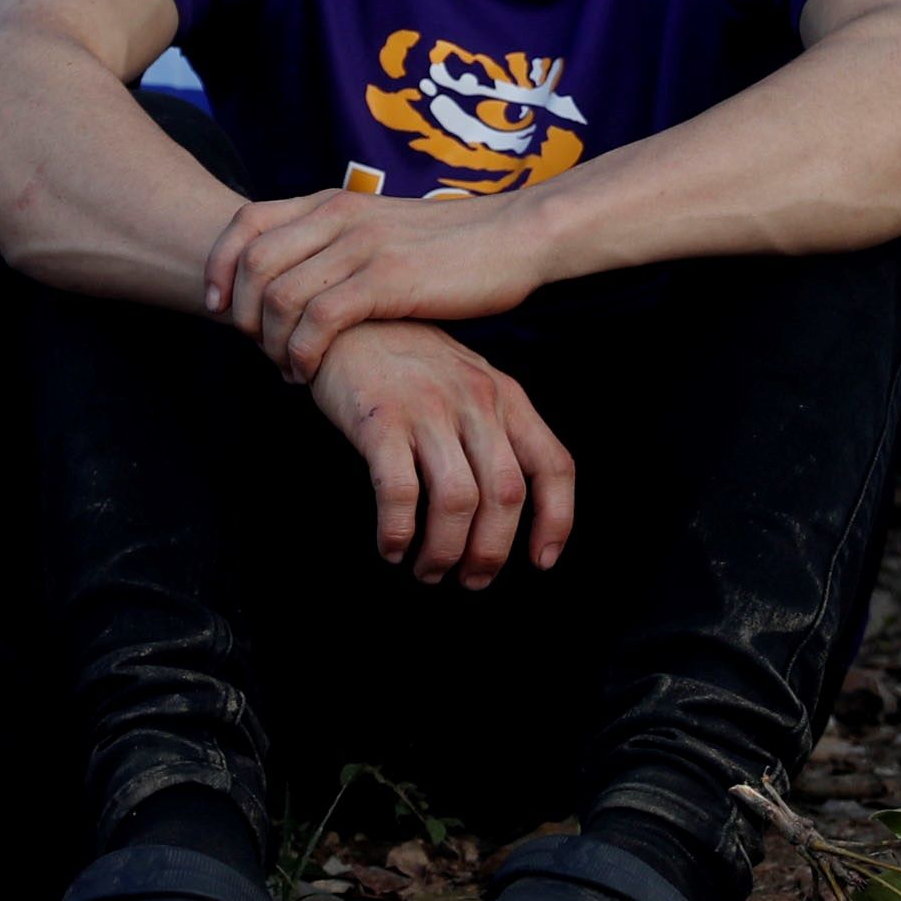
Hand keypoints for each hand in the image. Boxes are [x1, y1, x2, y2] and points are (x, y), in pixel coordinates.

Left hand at [206, 186, 554, 379]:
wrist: (516, 237)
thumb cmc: (453, 246)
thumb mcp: (383, 231)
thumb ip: (340, 244)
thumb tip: (300, 279)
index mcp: (334, 202)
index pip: (246, 222)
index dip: (219, 266)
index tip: (217, 306)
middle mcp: (338, 217)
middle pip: (250, 262)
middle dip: (238, 314)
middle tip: (253, 348)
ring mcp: (361, 246)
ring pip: (277, 295)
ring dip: (268, 342)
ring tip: (285, 367)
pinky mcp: (386, 280)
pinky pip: (316, 320)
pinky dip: (299, 353)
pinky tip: (307, 373)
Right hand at [304, 320, 578, 585]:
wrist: (344, 320)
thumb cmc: (406, 364)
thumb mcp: (467, 384)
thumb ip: (493, 431)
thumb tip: (506, 508)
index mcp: (506, 396)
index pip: (553, 465)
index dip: (556, 521)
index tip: (541, 561)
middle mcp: (475, 401)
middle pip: (506, 494)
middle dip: (491, 551)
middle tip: (471, 580)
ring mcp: (428, 408)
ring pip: (458, 501)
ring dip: (445, 550)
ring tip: (428, 570)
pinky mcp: (380, 419)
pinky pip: (399, 491)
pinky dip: (398, 532)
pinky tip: (391, 546)